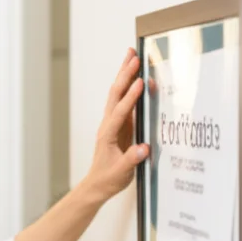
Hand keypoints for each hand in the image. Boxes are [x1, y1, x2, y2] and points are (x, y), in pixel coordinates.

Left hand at [83, 48, 149, 199]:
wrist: (98, 184)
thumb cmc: (108, 178)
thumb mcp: (121, 172)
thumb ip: (132, 159)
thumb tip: (144, 148)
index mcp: (108, 134)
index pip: (121, 112)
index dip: (131, 97)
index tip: (141, 82)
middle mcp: (109, 124)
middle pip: (116, 94)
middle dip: (124, 74)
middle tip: (133, 56)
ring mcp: (113, 123)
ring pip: (118, 94)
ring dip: (125, 75)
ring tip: (132, 56)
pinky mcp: (119, 125)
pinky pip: (125, 102)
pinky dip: (130, 87)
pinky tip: (137, 78)